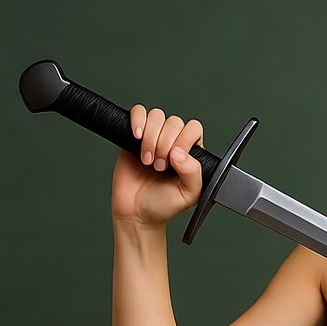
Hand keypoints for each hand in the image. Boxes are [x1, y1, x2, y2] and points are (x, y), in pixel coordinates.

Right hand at [111, 105, 204, 225]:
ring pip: (157, 116)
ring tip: (147, 160)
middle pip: (174, 122)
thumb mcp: (189, 194)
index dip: (183, 140)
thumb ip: (193, 173)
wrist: (137, 212)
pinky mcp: (133, 137)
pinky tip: (137, 137)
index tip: (174, 159)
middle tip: (159, 167)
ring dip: (151, 137)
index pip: (193, 129)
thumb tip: (180, 153)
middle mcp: (174, 142)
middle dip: (165, 144)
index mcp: (191, 153)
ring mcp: (154, 137)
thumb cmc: (165, 204)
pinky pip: (137, 113)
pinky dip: (137, 120)